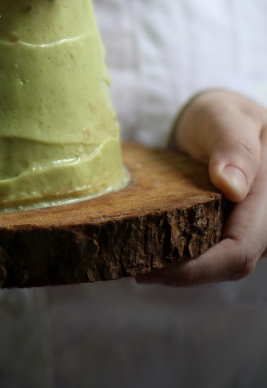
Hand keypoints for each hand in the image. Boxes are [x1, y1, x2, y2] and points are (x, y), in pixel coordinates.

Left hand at [137, 90, 266, 286]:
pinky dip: (180, 255)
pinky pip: (208, 252)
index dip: (198, 267)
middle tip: (133, 267)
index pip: (240, 249)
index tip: (152, 267)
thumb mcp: (226, 116)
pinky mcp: (229, 231)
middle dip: (183, 272)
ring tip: (135, 260)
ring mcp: (249, 230)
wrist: (220, 121)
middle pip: (228, 264)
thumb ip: (233, 145)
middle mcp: (264, 222)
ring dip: (179, 268)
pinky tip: (148, 249)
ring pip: (217, 263)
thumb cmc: (223, 115)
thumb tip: (232, 185)